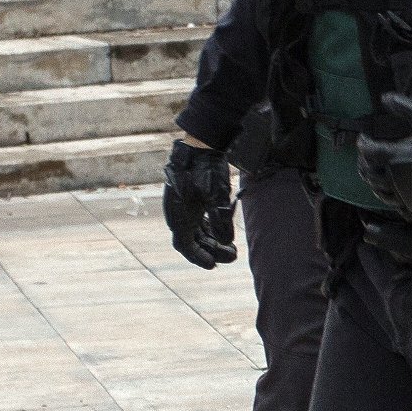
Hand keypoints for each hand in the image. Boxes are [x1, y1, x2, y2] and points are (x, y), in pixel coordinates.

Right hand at [162, 138, 237, 267]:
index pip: (184, 244)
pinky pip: (200, 222)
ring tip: (233, 249)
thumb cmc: (205, 169)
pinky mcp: (192, 200)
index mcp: (177, 214)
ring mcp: (184, 207)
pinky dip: (211, 230)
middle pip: (193, 240)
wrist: (201, 144)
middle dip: (211, 251)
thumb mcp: (215, 194)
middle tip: (233, 256)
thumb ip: (220, 218)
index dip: (198, 256)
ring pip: (197, 232)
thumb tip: (227, 241)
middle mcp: (178, 213)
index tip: (213, 265)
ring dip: (213, 242)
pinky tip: (224, 234)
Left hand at [354, 94, 411, 220]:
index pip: (368, 152)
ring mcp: (408, 197)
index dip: (363, 144)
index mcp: (398, 157)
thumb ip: (406, 109)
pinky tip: (397, 193)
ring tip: (379, 175)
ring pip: (380, 193)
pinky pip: (399, 209)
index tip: (365, 139)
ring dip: (375, 183)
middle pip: (369, 175)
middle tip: (367, 157)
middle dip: (364, 164)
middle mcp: (398, 180)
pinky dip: (394, 200)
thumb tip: (384, 98)